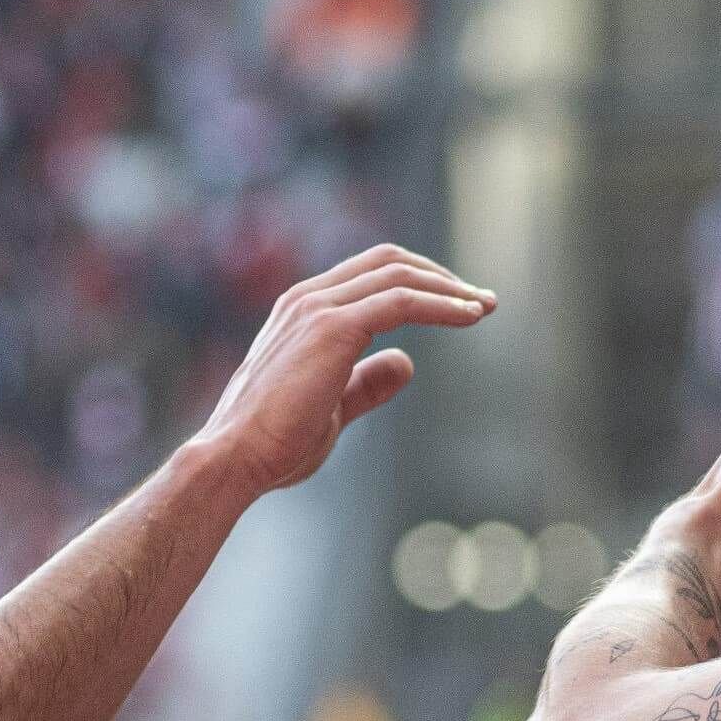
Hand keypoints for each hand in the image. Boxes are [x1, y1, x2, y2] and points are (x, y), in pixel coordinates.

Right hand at [191, 244, 496, 495]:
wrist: (235, 458)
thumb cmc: (275, 443)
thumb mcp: (334, 408)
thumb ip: (367, 383)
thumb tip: (407, 364)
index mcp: (302, 311)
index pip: (369, 274)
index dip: (419, 282)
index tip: (461, 304)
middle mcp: (307, 299)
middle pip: (389, 262)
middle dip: (441, 277)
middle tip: (482, 299)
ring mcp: (317, 308)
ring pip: (399, 276)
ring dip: (449, 288)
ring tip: (485, 306)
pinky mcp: (332, 328)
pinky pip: (401, 302)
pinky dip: (441, 305)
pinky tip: (469, 316)